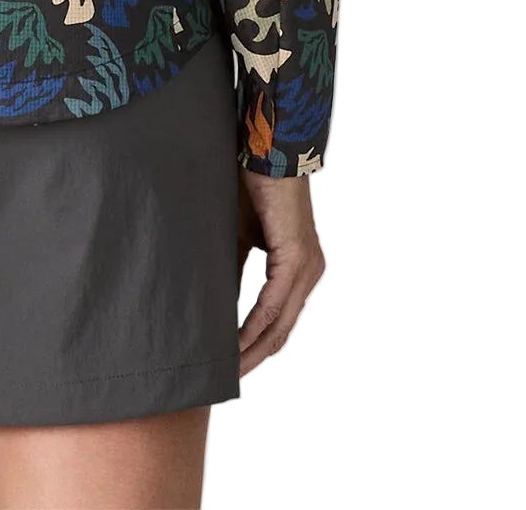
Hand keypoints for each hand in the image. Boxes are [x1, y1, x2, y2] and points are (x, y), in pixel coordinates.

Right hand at [236, 170, 324, 375]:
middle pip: (282, 330)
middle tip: (225, 376)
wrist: (265, 149)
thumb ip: (234, 270)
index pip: (278, 319)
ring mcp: (306, 266)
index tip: (229, 363)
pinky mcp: (296, 257)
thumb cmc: (250, 185)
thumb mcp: (239, 237)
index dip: (254, 344)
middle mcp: (308, 272)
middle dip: (253, 356)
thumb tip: (217, 303)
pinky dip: (255, 324)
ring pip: (280, 322)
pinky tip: (236, 340)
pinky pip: (275, 303)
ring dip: (252, 348)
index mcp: (297, 267)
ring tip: (227, 366)